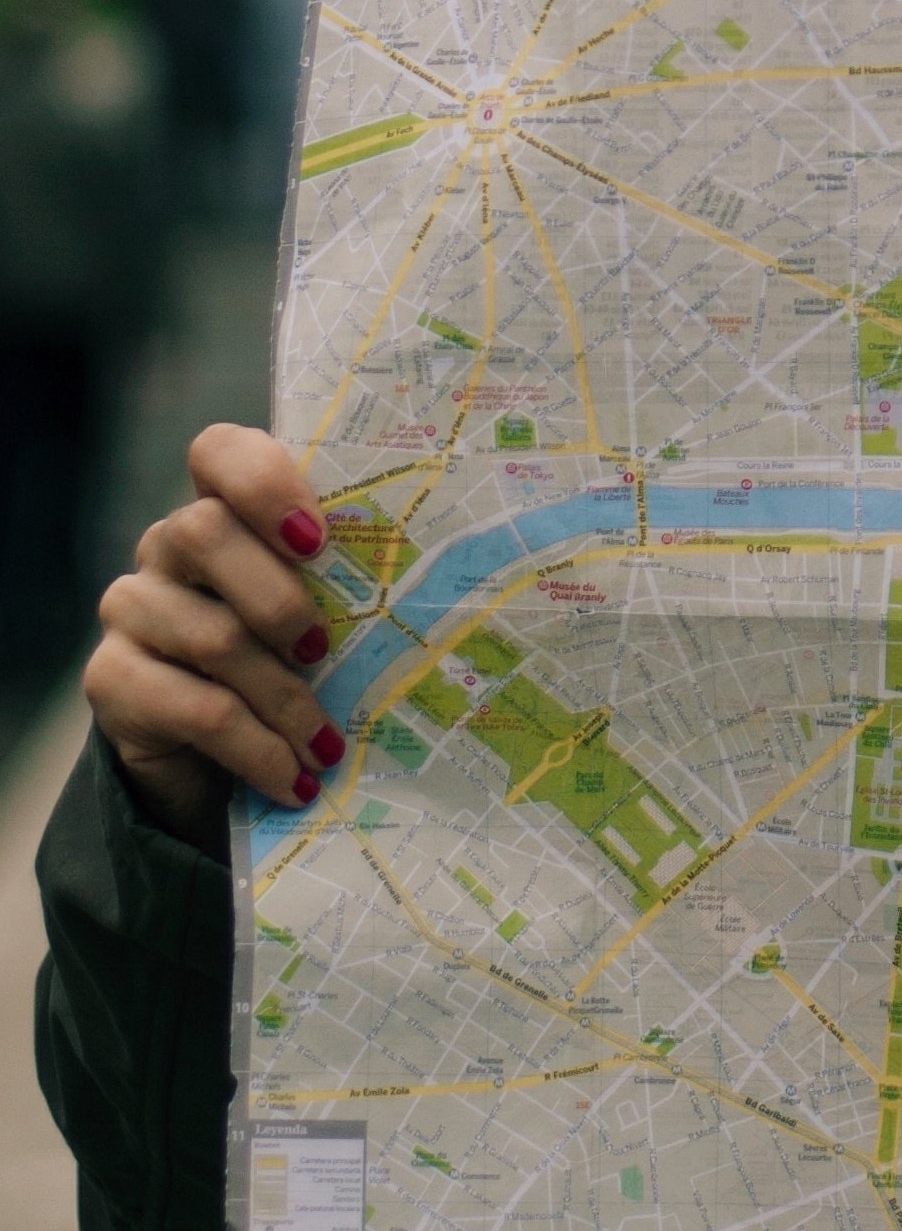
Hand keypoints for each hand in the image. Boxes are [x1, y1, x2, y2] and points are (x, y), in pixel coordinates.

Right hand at [83, 424, 344, 847]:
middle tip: (326, 650)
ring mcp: (134, 610)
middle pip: (202, 532)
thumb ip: (359, 591)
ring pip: (209, 633)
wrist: (219, 763)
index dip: (263, 481)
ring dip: (285, 699)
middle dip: (278, 597)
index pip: (219, 451)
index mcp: (228, 514)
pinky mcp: (113, 680)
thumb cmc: (299, 672)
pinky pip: (192, 707)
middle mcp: (168, 550)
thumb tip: (460, 592)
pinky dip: (256, 748)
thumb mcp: (335, 623)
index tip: (319, 538)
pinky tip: (294, 779)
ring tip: (330, 747)